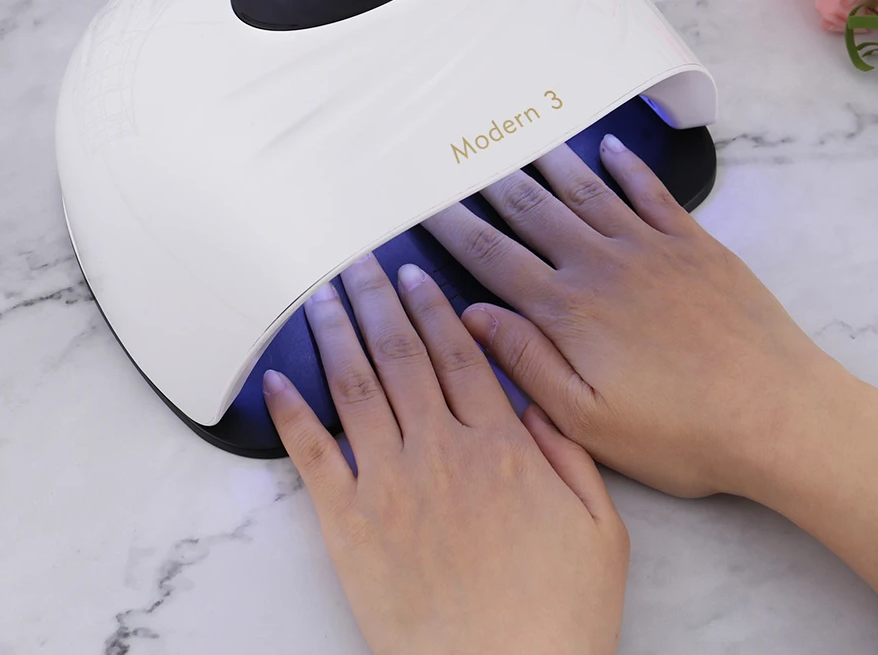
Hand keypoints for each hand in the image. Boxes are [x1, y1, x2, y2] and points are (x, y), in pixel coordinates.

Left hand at [264, 254, 627, 654]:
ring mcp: (390, 484)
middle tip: (362, 262)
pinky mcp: (349, 523)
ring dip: (338, 335)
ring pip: (358, 387)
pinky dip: (291, 414)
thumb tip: (531, 396)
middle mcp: (440, 452)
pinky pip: (313, 456)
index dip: (434, 310)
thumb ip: (568, 453)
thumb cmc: (555, 616)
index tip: (415, 276)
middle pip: (403, 356)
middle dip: (380, 301)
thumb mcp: (600, 529)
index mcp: (500, 448)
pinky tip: (276, 380)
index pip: (460, 356)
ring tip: (324, 296)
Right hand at [423, 134, 841, 502]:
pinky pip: (652, 193)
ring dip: (552, 164)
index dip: (455, 228)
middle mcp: (602, 266)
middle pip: (534, 213)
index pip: (495, 258)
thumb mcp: (588, 420)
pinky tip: (609, 147)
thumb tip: (474, 313)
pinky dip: (627, 166)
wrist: (779, 414)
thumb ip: (527, 362)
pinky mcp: (695, 246)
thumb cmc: (679, 432)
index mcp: (569, 310)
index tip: (427, 203)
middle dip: (493, 184)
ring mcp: (651, 249)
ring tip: (523, 139)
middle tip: (465, 155)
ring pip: (588, 193)